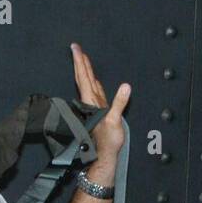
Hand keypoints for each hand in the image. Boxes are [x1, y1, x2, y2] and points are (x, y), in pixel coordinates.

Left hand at [70, 43, 129, 164]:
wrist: (104, 154)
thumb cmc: (108, 141)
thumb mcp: (115, 121)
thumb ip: (120, 103)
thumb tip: (126, 87)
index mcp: (92, 101)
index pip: (85, 77)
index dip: (80, 62)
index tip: (76, 49)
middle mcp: (90, 102)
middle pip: (83, 77)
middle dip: (79, 62)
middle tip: (75, 48)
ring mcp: (94, 106)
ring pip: (87, 83)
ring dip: (84, 70)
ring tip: (82, 58)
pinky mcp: (99, 110)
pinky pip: (94, 90)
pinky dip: (92, 81)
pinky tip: (92, 78)